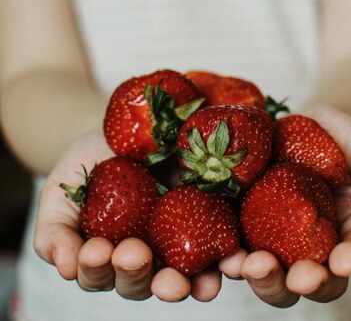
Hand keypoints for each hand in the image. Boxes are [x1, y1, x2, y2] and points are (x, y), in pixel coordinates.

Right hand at [34, 129, 222, 301]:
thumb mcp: (62, 193)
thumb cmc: (87, 166)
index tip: (95, 250)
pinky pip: (221, 246)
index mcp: (107, 258)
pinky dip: (227, 257)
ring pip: (185, 276)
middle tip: (134, 255)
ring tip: (190, 281)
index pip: (99, 274)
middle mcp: (146, 258)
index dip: (97, 269)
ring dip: (190, 283)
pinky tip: (231, 259)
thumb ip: (55, 231)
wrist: (127, 128)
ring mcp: (180, 243)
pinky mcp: (212, 221)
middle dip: (138, 273)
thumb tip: (63, 267)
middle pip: (143, 281)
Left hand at [219, 105, 350, 306]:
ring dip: (257, 276)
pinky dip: (229, 253)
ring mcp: (276, 233)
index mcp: (348, 232)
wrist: (306, 122)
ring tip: (246, 266)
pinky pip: (236, 241)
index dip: (350, 261)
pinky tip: (224, 252)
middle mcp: (310, 243)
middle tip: (293, 277)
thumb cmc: (346, 140)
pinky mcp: (246, 217)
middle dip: (298, 282)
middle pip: (306, 279)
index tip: (342, 262)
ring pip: (267, 272)